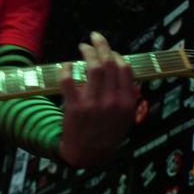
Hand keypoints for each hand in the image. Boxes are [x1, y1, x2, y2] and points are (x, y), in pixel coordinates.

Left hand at [57, 31, 135, 167]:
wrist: (87, 155)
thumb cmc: (106, 134)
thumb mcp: (124, 118)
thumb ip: (126, 96)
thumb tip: (123, 69)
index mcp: (126, 102)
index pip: (125, 69)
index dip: (117, 55)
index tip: (110, 51)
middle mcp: (112, 101)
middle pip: (109, 63)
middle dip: (102, 45)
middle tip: (95, 37)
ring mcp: (93, 104)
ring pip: (93, 68)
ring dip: (87, 52)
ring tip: (83, 46)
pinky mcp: (74, 107)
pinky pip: (68, 80)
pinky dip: (67, 68)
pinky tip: (66, 64)